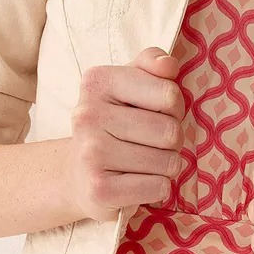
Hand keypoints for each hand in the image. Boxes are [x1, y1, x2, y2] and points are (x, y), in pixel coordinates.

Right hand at [65, 46, 185, 222]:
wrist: (78, 175)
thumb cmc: (116, 124)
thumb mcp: (130, 85)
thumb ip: (151, 63)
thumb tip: (168, 64)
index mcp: (97, 82)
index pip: (169, 94)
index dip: (175, 107)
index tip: (157, 112)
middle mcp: (87, 115)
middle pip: (170, 131)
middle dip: (172, 141)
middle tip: (151, 143)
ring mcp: (90, 154)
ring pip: (168, 162)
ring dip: (166, 166)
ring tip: (143, 163)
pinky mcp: (99, 189)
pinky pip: (159, 187)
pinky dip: (157, 188)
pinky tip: (136, 182)